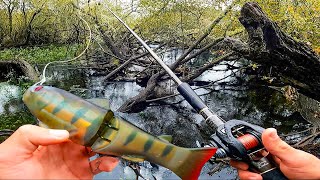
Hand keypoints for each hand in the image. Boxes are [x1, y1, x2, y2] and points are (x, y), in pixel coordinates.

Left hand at [0, 125, 118, 178]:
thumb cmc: (7, 171)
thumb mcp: (14, 147)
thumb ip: (34, 133)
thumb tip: (62, 132)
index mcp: (53, 138)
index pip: (73, 124)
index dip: (85, 120)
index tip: (94, 117)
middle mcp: (68, 148)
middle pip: (90, 135)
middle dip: (101, 131)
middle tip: (109, 129)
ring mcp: (76, 162)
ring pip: (98, 150)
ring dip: (108, 146)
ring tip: (113, 145)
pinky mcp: (82, 175)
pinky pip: (99, 167)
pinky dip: (108, 163)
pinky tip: (110, 161)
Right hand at [230, 128, 319, 179]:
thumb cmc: (309, 171)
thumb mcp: (293, 157)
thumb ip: (279, 145)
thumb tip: (268, 131)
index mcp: (271, 150)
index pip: (251, 145)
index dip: (243, 148)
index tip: (242, 152)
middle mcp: (266, 160)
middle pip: (244, 158)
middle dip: (241, 162)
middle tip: (246, 166)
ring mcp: (264, 171)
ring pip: (245, 170)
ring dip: (245, 173)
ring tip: (256, 177)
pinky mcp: (264, 178)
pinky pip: (250, 179)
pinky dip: (249, 179)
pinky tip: (256, 179)